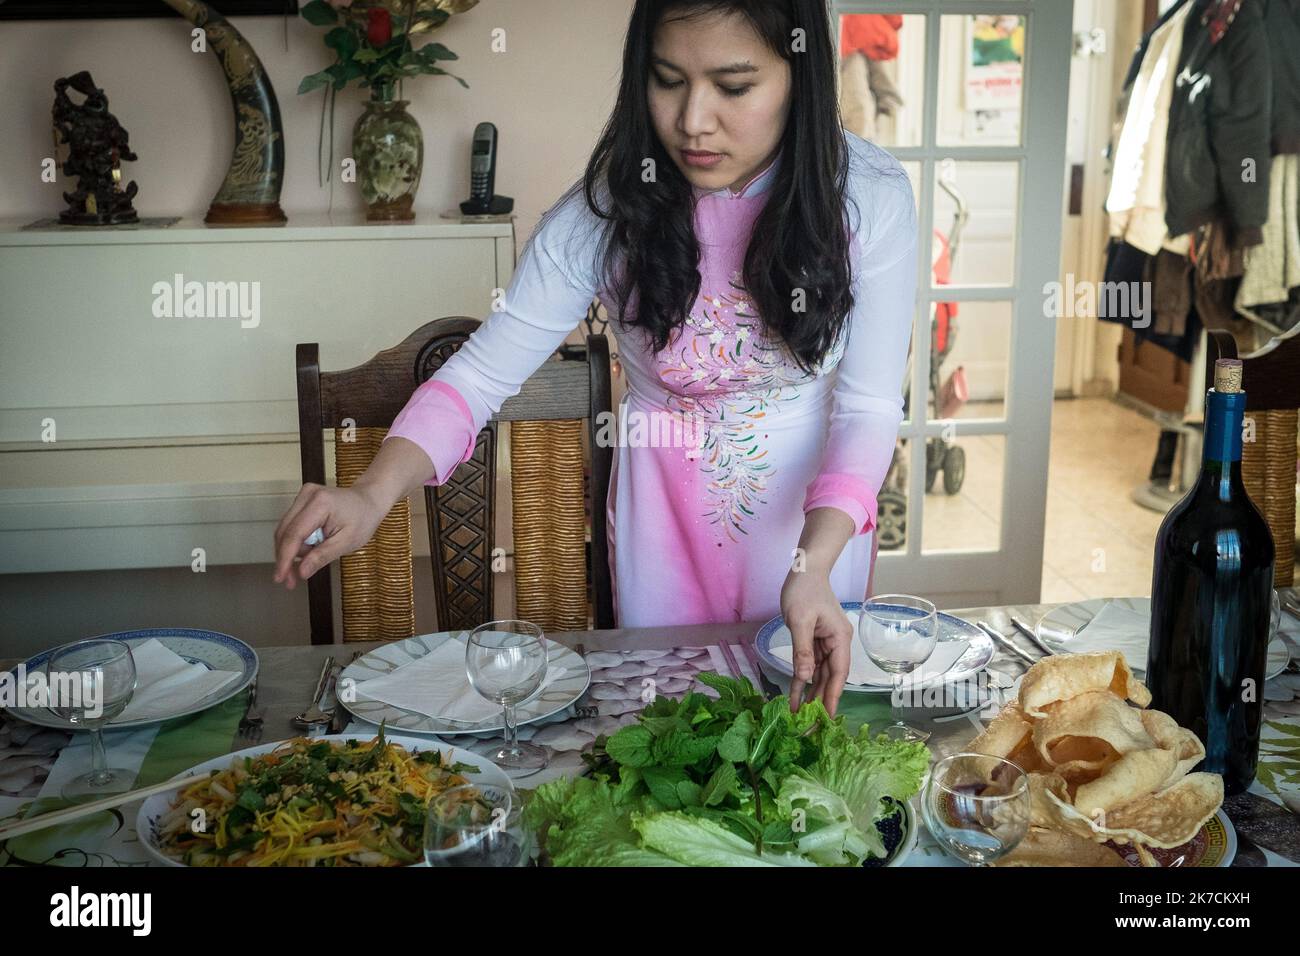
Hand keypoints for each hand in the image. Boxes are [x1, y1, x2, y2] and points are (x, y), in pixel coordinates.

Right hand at [271, 482, 388, 589]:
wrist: (368, 501)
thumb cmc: (363, 518)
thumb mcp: (347, 543)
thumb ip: (322, 556)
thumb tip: (301, 571)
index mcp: (320, 503)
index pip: (294, 535)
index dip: (285, 559)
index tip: (280, 577)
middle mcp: (307, 495)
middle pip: (284, 533)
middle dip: (286, 558)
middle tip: (290, 580)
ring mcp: (303, 496)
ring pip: (285, 531)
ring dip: (293, 550)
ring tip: (311, 559)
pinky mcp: (301, 501)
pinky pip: (291, 526)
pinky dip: (297, 542)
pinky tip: (310, 549)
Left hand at [780, 567, 852, 716]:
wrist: (804, 569)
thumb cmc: (803, 590)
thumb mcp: (799, 620)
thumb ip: (803, 650)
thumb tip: (806, 677)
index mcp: (840, 638)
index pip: (838, 673)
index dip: (832, 696)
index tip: (826, 718)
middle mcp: (837, 643)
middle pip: (830, 678)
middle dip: (820, 701)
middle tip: (810, 725)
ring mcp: (827, 643)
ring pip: (820, 674)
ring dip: (810, 693)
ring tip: (800, 716)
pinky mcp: (816, 641)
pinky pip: (811, 665)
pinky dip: (803, 679)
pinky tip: (795, 695)